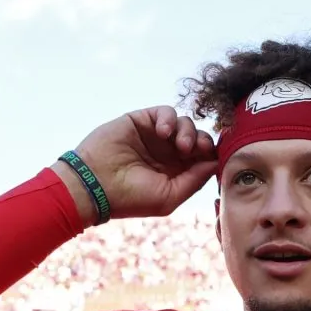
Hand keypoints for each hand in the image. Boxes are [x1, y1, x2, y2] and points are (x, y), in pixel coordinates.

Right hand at [60, 106, 217, 222]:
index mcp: (177, 172)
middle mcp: (168, 153)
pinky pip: (166, 112)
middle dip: (204, 141)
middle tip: (197, 149)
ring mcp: (155, 137)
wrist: (95, 185)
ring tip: (179, 145)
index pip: (204, 158)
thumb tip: (216, 162)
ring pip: (185, 123)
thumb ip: (195, 179)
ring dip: (188, 132)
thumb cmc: (131, 198)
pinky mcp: (142, 121)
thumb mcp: (170, 196)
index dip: (212, 154)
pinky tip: (163, 133)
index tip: (213, 157)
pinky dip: (169, 119)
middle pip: (199, 138)